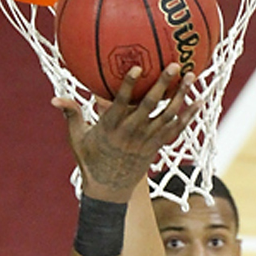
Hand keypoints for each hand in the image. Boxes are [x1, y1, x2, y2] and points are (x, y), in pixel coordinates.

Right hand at [53, 66, 196, 202]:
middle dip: (163, 85)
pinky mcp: (157, 146)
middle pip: (150, 106)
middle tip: (174, 65)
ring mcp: (147, 140)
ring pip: (167, 116)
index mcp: (111, 128)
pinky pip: (176, 129)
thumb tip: (55, 98)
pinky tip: (201, 101)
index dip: (129, 86)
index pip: (121, 104)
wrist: (109, 190)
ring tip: (191, 76)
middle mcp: (132, 133)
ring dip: (181, 96)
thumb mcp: (77, 139)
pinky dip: (189, 116)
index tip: (138, 68)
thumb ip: (71, 115)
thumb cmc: (91, 160)